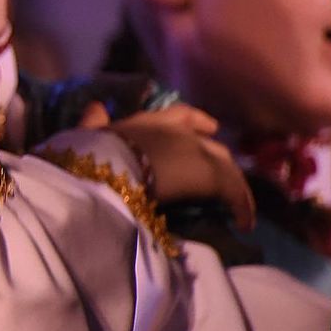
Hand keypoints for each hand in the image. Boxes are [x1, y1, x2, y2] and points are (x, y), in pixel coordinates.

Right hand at [84, 102, 254, 229]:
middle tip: (225, 176)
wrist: (103, 168)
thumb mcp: (86, 136)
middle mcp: (180, 133)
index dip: (197, 121)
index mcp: (149, 121)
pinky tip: (244, 222)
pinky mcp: (210, 176)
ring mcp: (197, 153)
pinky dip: (242, 207)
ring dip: (234, 187)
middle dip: (218, 159)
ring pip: (227, 168)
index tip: (210, 127)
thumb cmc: (89, 153)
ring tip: (238, 207)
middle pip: (210, 145)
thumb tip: (95, 108)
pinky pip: (235, 193)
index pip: (182, 115)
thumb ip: (92, 123)